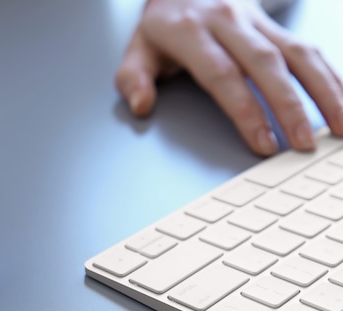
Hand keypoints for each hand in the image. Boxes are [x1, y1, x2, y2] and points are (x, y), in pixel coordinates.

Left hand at [115, 0, 342, 155]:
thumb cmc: (162, 28)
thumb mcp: (136, 50)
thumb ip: (133, 79)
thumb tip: (141, 106)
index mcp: (190, 31)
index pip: (222, 75)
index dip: (245, 110)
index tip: (263, 142)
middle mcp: (228, 21)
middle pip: (265, 64)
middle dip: (289, 106)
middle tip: (304, 144)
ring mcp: (256, 20)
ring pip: (297, 53)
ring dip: (323, 90)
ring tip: (341, 128)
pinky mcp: (275, 25)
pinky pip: (308, 48)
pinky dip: (330, 75)